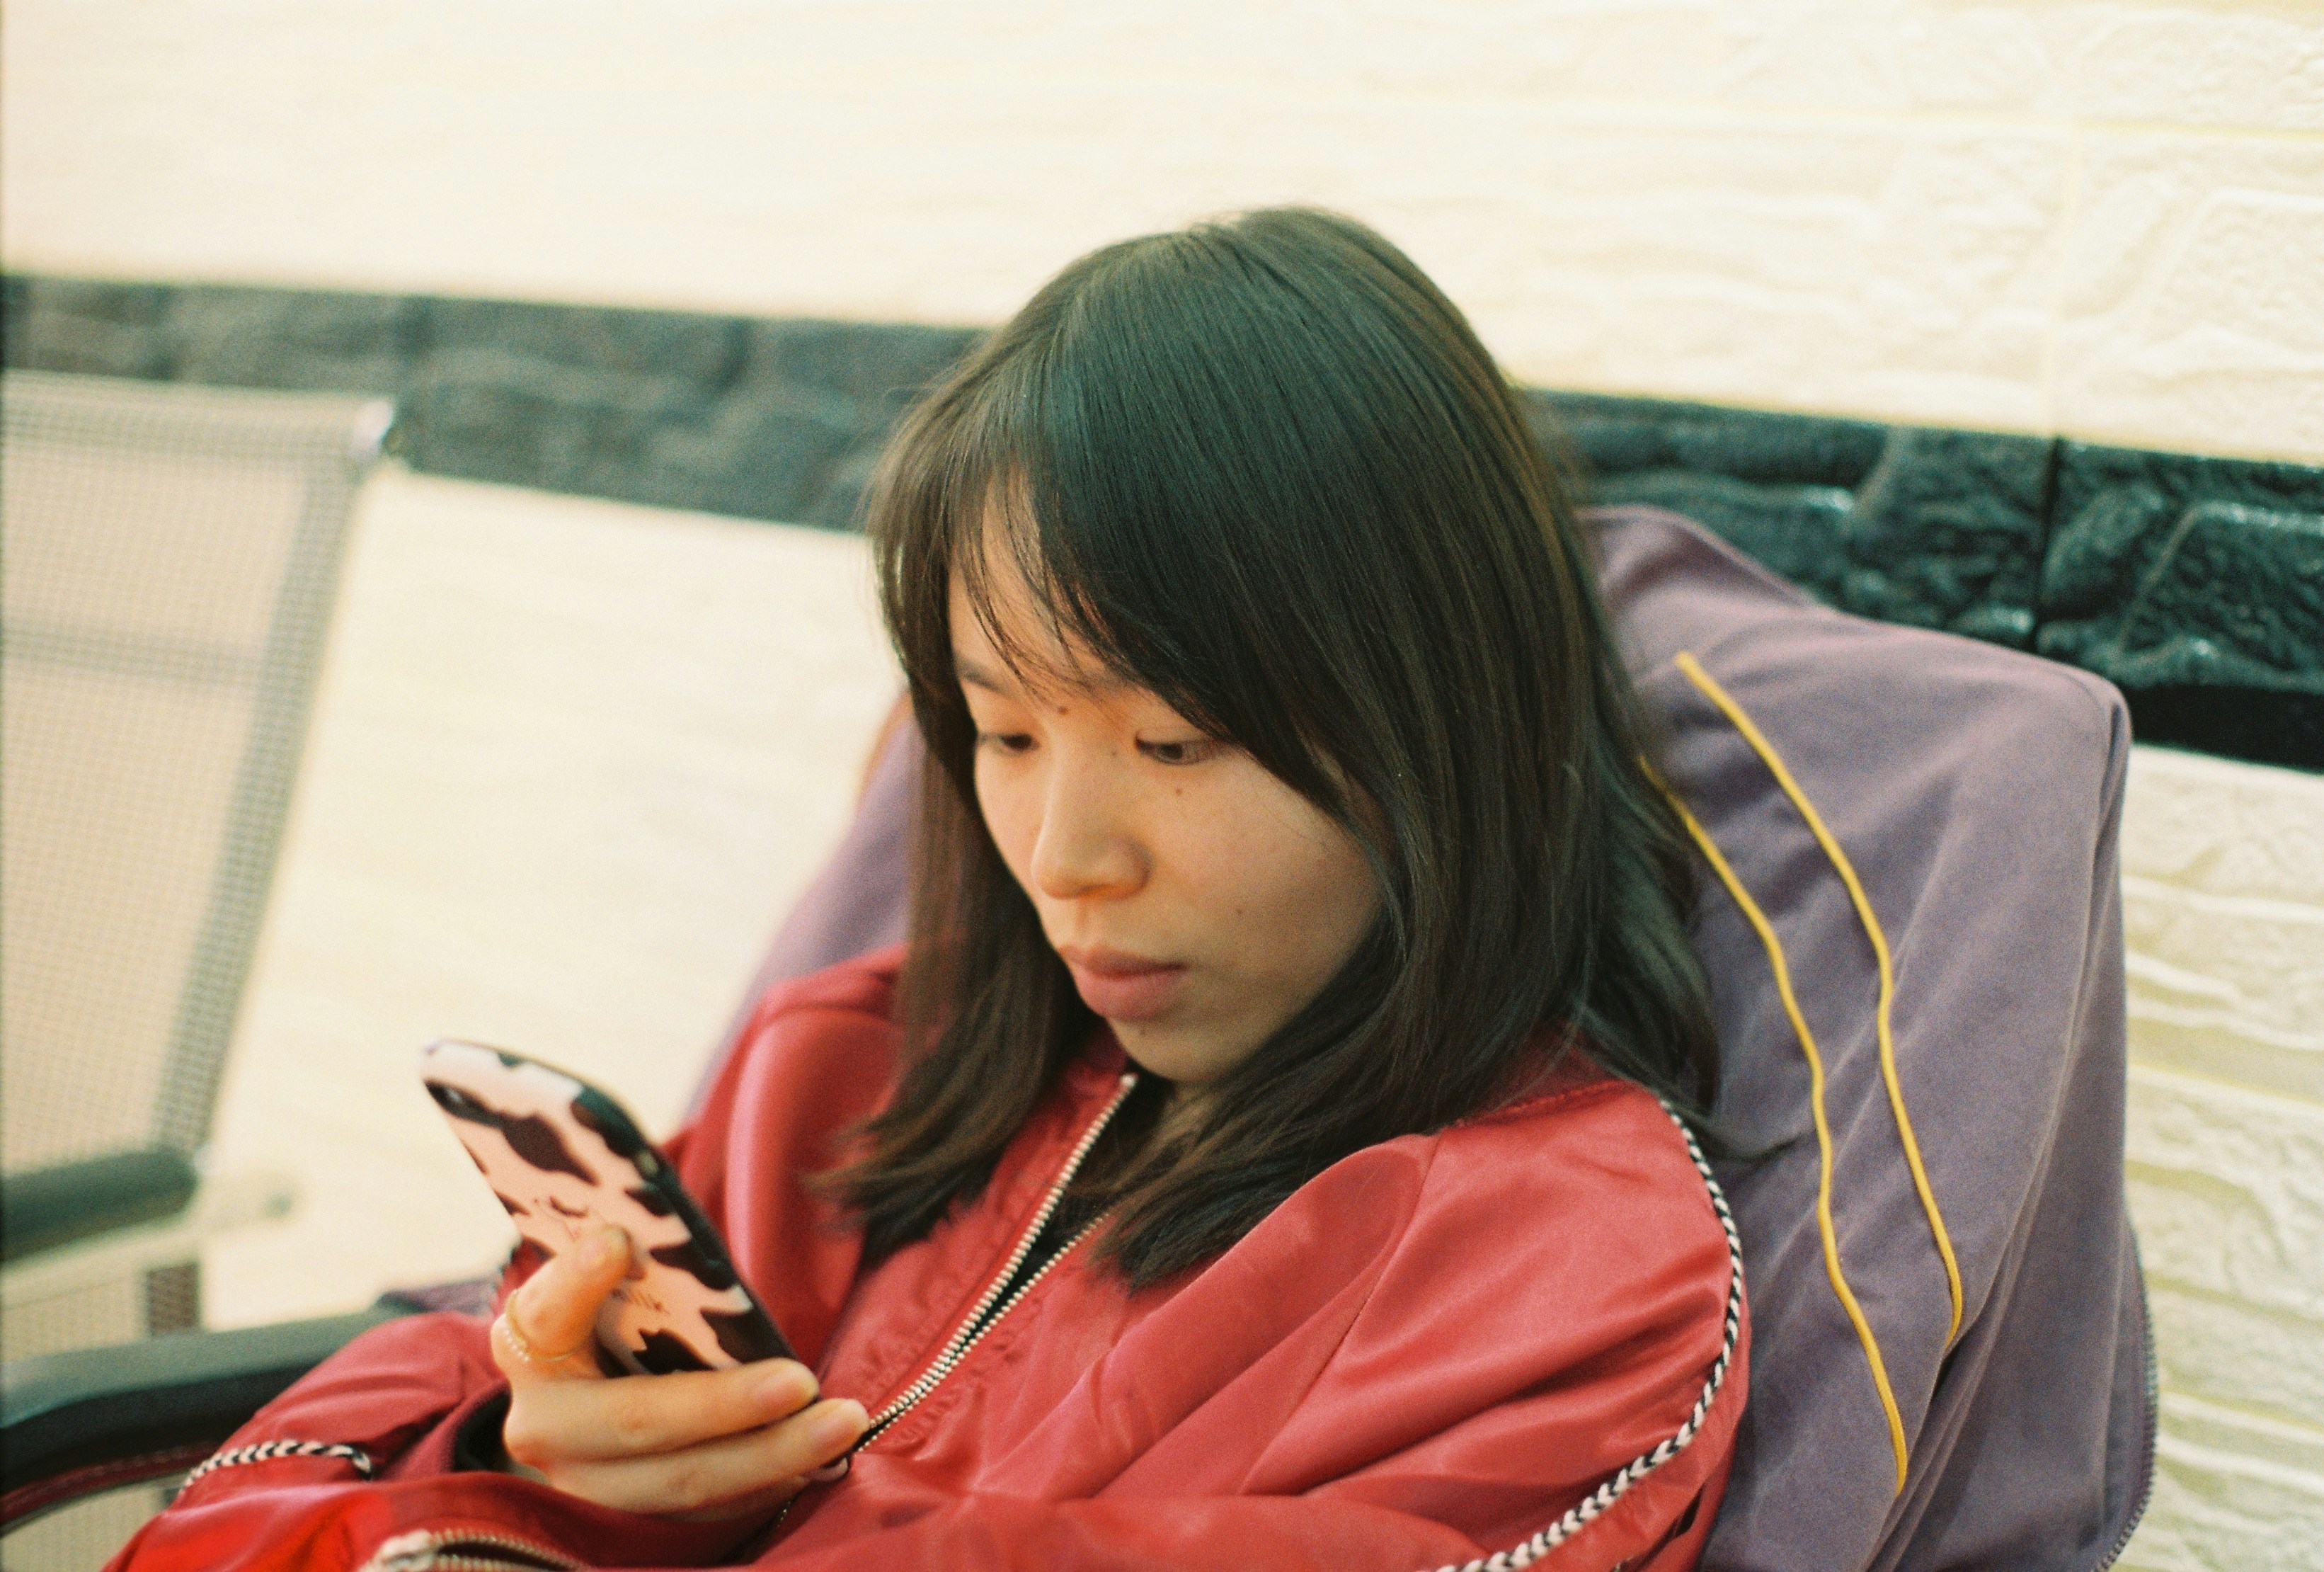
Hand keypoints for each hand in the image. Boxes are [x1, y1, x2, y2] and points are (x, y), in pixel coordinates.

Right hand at [490, 1225, 867, 1520]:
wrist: (596, 1397)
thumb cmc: (620, 1318)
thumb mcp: (619, 1286)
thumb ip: (648, 1263)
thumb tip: (672, 1228)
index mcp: (532, 1341)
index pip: (547, 1308)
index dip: (578, 1279)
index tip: (620, 1241)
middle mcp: (545, 1423)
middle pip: (634, 1419)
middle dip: (724, 1405)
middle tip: (801, 1382)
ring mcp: (584, 1484)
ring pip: (679, 1482)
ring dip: (769, 1455)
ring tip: (840, 1424)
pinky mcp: (628, 1522)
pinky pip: (704, 1513)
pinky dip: (765, 1486)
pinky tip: (819, 1461)